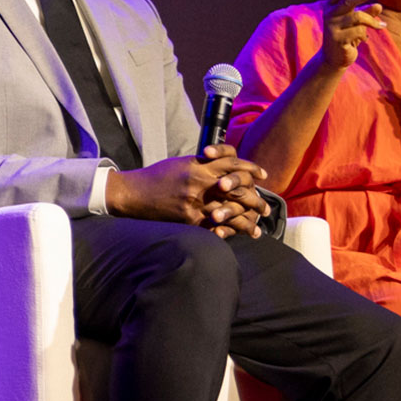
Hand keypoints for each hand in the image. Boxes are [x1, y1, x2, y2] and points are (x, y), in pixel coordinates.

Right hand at [105, 151, 269, 236]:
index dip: (251, 170)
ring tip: (257, 228)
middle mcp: (201, 184)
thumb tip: (225, 166)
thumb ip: (204, 165)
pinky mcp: (189, 220)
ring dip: (246, 220)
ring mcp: (196, 203)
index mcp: (200, 167)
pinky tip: (236, 236)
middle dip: (255, 200)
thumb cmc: (157, 177)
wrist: (134, 193)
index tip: (263, 175)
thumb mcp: (181, 163)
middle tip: (266, 209)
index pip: (234, 164)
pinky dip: (228, 232)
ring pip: (230, 211)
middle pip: (238, 189)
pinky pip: (214, 227)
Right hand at [317, 0, 384, 71]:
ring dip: (372, 21)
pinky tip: (364, 40)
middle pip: (349, 1)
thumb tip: (378, 6)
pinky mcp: (336, 38)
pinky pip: (358, 31)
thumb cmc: (347, 36)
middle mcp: (329, 14)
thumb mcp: (357, 22)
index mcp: (332, 5)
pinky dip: (365, 34)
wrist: (334, 58)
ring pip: (357, 17)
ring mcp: (331, 26)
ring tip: (381, 26)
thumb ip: (366, 13)